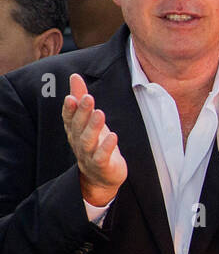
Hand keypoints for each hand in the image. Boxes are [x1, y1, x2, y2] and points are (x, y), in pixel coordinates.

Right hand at [62, 73, 126, 205]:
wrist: (101, 176)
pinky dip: (106, 146)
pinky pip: (102, 156)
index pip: (69, 118)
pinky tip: (113, 135)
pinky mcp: (102, 165)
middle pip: (78, 127)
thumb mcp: (87, 120)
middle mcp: (78, 142)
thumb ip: (80, 98)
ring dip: (93, 127)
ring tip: (100, 113)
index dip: (70, 108)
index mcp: (74, 130)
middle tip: (88, 98)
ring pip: (88, 140)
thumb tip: (74, 76)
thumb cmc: (95, 143)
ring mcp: (88, 155)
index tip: (71, 96)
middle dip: (82, 112)